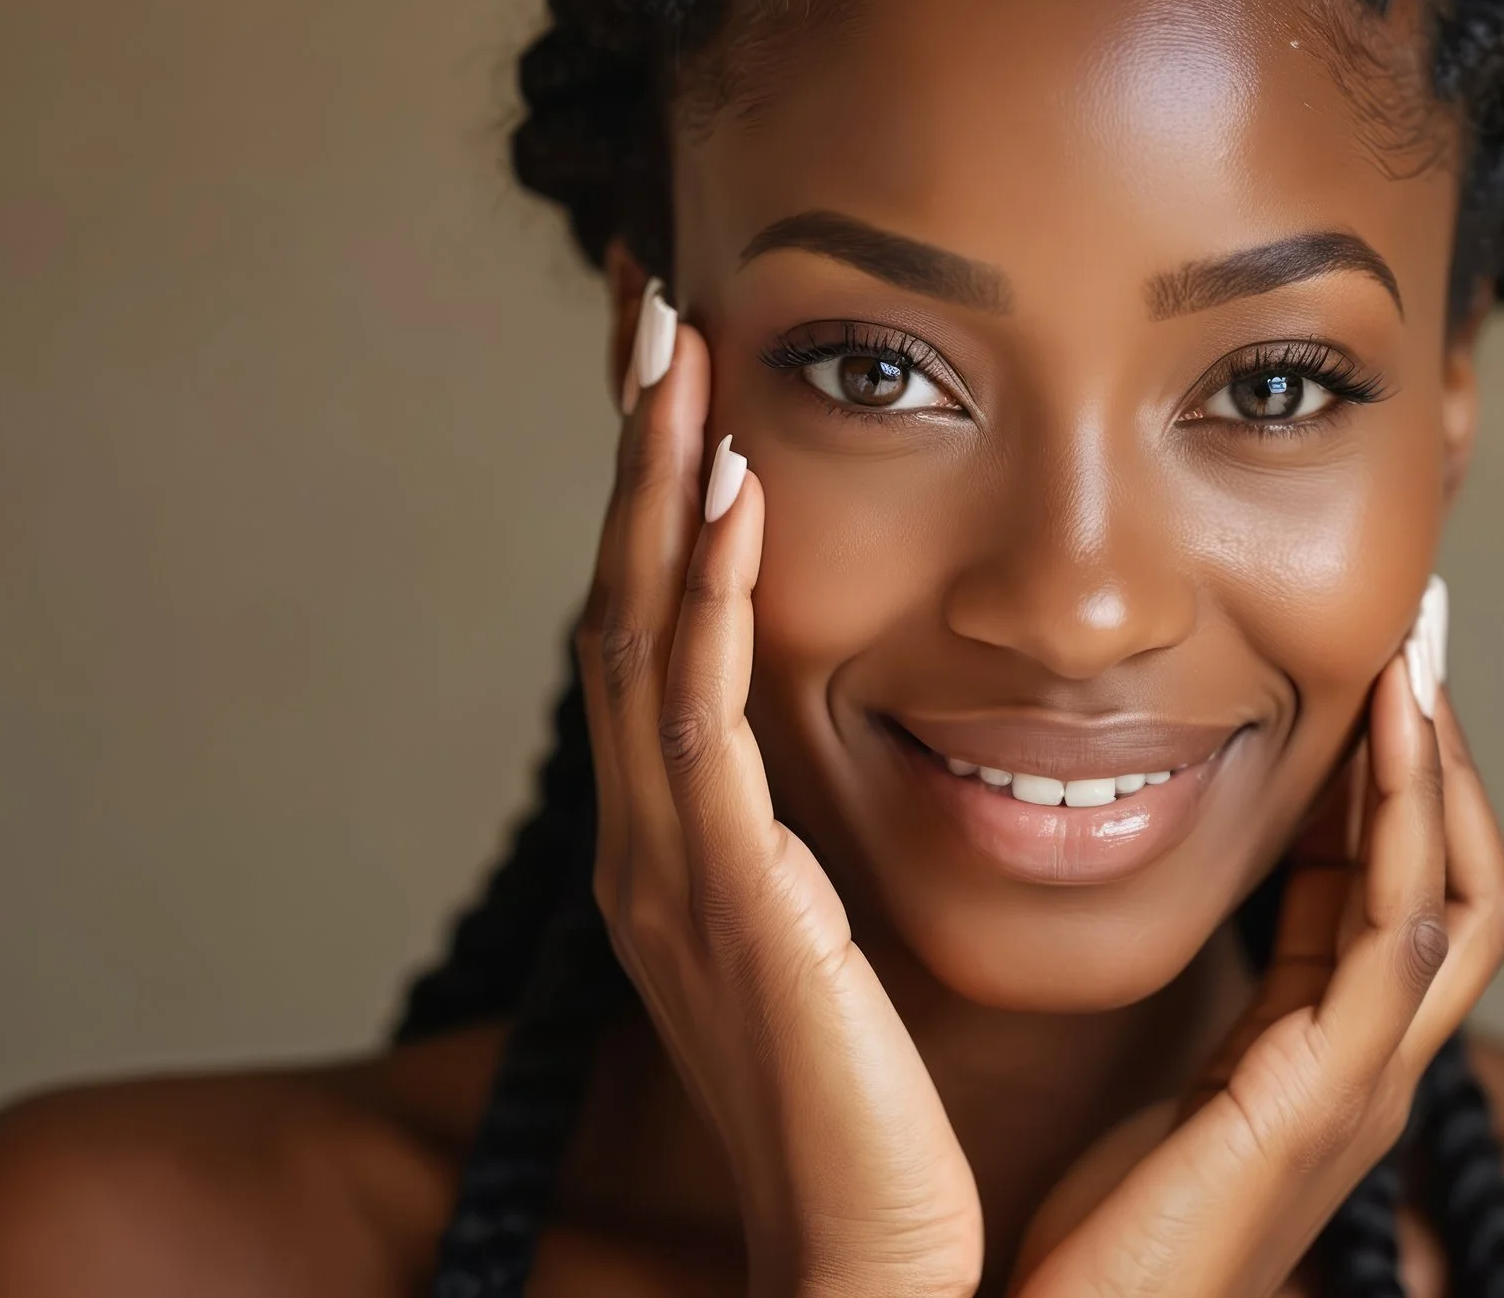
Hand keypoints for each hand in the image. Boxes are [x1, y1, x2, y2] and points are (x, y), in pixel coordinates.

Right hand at [577, 288, 980, 1297]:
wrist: (871, 1262)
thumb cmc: (879, 1112)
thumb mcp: (841, 938)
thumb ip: (822, 837)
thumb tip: (856, 750)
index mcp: (687, 844)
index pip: (660, 626)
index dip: (661, 490)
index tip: (688, 366)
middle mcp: (655, 839)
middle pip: (625, 596)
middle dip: (636, 447)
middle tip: (651, 302)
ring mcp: (673, 866)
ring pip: (643, 629)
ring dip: (655, 480)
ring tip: (674, 344)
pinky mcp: (725, 898)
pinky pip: (700, 718)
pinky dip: (707, 596)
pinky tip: (728, 493)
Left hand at [1012, 664, 1503, 1297]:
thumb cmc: (1096, 1247)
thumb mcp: (1171, 1102)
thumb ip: (1214, 1025)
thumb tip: (1185, 912)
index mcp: (1330, 1064)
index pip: (1396, 898)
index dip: (1393, 788)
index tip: (1370, 683)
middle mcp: (1370, 1070)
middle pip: (1464, 887)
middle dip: (1449, 761)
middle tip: (1423, 637)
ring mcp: (1364, 1086)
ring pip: (1457, 894)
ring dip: (1442, 766)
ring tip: (1417, 655)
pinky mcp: (1329, 1094)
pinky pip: (1398, 927)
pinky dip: (1408, 817)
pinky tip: (1391, 728)